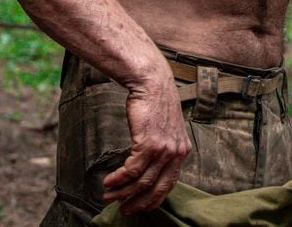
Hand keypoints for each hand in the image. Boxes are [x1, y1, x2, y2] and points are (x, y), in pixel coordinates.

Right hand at [102, 80, 190, 213]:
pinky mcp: (149, 143)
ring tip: (109, 196)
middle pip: (156, 187)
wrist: (152, 82)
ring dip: (123, 192)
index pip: (170, 184)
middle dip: (138, 202)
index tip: (142, 207)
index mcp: (182, 151)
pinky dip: (118, 178)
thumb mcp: (166, 128)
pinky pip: (131, 169)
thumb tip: (149, 165)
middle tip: (124, 209)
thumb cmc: (155, 103)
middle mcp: (176, 153)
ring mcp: (163, 149)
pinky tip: (108, 181)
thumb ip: (163, 147)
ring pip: (141, 181)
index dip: (154, 198)